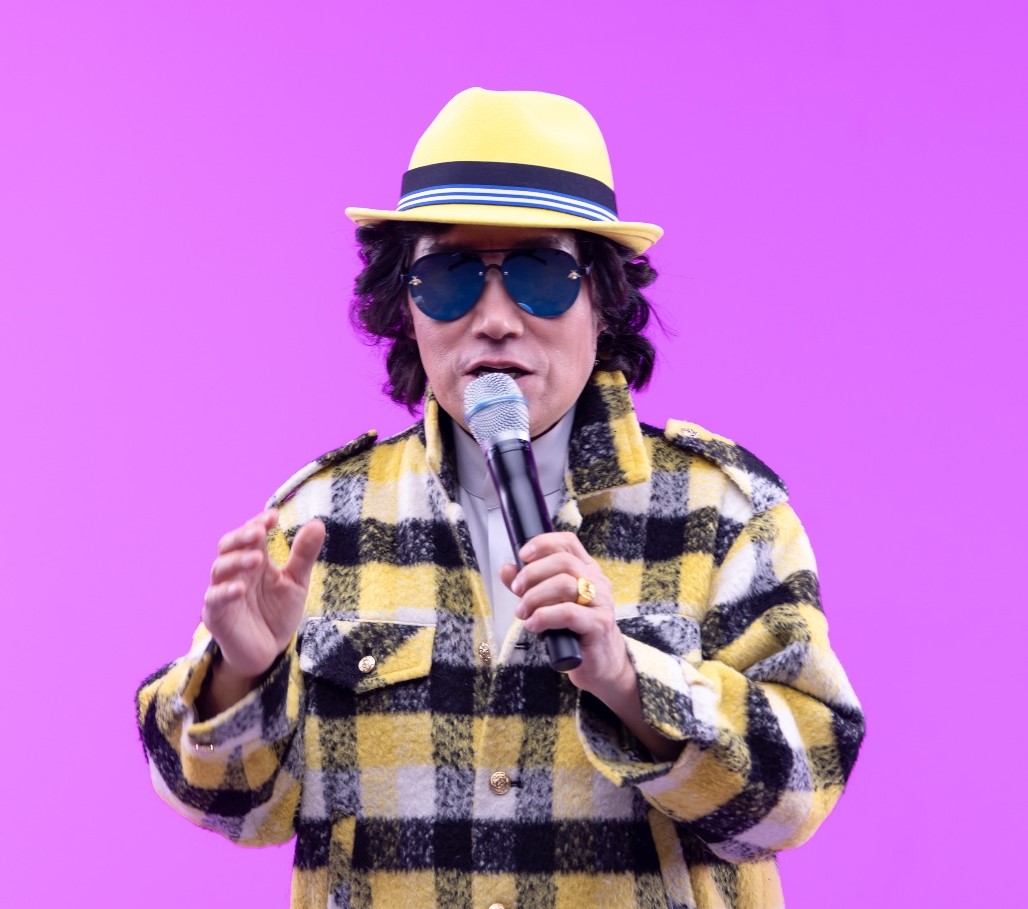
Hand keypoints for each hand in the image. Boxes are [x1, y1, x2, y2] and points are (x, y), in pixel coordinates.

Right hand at [202, 510, 325, 679]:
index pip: (250, 534)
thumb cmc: (278, 612)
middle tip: (260, 532)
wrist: (268, 651)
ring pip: (219, 569)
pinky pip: (214, 600)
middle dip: (242, 536)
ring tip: (257, 559)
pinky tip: (240, 589)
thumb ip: (303, 555)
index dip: (258, 523)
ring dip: (237, 561)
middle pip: (228, 545)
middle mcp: (234, 572)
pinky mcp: (215, 616)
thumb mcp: (296, 582)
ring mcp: (222, 592)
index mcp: (253, 559)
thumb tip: (318, 523)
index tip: (273, 517)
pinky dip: (224, 592)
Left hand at [499, 531, 631, 697]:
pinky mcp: (599, 625)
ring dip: (534, 597)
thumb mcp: (549, 603)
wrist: (600, 664)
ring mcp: (601, 603)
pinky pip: (568, 613)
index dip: (543, 543)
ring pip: (564, 584)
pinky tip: (534, 624)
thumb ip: (528, 585)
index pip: (568, 543)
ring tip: (523, 612)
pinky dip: (544, 616)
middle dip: (532, 573)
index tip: (522, 555)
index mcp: (587, 571)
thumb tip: (506, 569)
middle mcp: (597, 582)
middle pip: (563, 562)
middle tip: (517, 589)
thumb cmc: (574, 631)